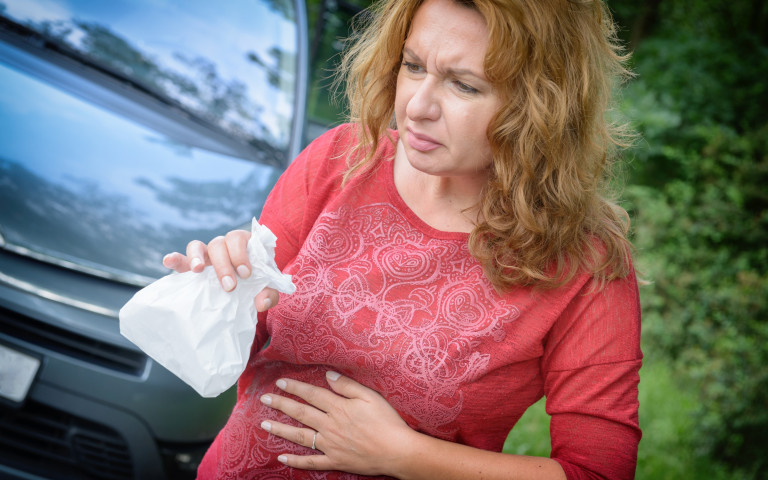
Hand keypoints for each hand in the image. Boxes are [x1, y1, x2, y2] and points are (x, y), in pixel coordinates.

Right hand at [162, 229, 277, 310]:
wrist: (249, 285)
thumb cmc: (260, 281)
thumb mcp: (268, 287)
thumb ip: (270, 293)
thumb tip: (261, 303)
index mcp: (243, 243)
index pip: (238, 239)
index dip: (240, 254)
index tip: (246, 273)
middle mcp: (223, 245)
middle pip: (218, 244)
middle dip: (223, 265)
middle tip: (230, 286)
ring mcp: (206, 255)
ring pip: (197, 246)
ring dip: (196, 257)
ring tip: (198, 270)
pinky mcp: (193, 266)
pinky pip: (181, 259)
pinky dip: (175, 259)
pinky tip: (168, 261)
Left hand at [259, 371, 415, 476]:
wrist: (397, 451)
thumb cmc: (387, 421)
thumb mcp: (370, 396)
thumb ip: (347, 385)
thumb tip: (328, 375)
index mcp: (339, 408)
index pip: (311, 394)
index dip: (295, 387)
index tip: (280, 382)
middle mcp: (330, 426)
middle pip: (301, 413)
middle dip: (281, 404)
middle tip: (264, 399)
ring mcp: (330, 445)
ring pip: (300, 436)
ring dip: (281, 429)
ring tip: (264, 423)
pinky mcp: (335, 461)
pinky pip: (311, 462)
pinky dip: (295, 460)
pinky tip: (282, 457)